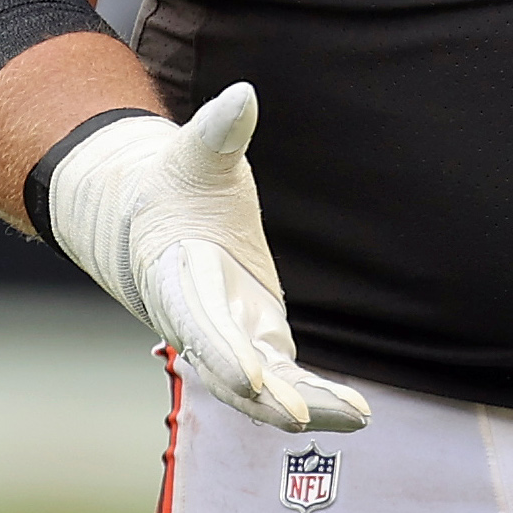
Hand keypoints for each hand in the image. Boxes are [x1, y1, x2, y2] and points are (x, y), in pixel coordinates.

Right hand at [43, 87, 367, 433]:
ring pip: (262, 390)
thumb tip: (243, 95)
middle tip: (305, 417)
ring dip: (304, 407)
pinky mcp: (257, 342)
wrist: (153, 218)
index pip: (197, 323)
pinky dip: (316, 400)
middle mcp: (198, 321)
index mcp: (176, 276)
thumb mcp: (190, 155)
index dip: (220, 352)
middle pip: (229, 371)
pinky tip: (359, 414)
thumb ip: (216, 133)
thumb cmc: (174, 184)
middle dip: (265, 397)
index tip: (251, 378)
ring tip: (357, 417)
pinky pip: (286, 382)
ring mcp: (229, 339)